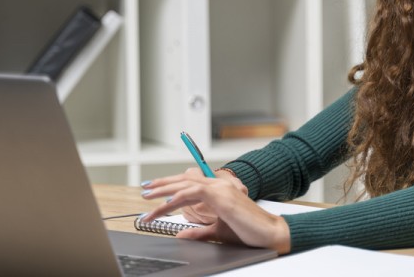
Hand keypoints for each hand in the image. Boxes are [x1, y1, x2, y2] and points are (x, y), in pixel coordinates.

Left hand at [140, 172, 290, 254]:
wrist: (269, 233)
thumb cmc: (248, 231)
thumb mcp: (217, 230)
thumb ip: (199, 231)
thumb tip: (182, 234)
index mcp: (219, 189)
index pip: (189, 183)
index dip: (170, 185)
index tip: (154, 191)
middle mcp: (219, 184)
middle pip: (184, 180)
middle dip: (161, 185)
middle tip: (144, 190)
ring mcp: (220, 188)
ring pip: (185, 184)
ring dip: (164, 192)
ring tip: (148, 200)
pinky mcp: (221, 196)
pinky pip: (194, 193)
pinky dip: (178, 197)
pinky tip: (166, 204)